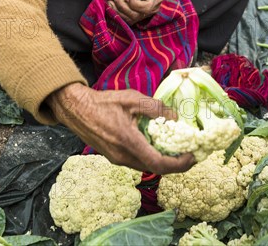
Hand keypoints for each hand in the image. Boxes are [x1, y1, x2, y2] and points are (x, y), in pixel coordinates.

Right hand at [47, 82, 194, 173]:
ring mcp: (116, 159)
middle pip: (154, 168)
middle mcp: (122, 156)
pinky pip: (136, 161)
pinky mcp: (112, 157)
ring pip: (145, 166)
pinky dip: (149, 155)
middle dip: (174, 163)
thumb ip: (155, 107)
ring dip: (161, 160)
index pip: (159, 164)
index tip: (192, 156)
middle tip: (188, 152)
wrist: (76, 109)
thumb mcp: (132, 98)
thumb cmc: (103, 102)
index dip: (179, 164)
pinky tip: (154, 143)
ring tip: (174, 147)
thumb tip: (175, 117)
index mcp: (128, 142)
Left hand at [108, 0, 164, 24]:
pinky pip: (129, 19)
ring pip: (131, 19)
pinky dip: (119, 14)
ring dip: (119, 12)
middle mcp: (152, 9)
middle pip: (137, 15)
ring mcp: (146, 14)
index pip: (146, 8)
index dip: (134, 4)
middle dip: (123, 7)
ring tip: (111, 2)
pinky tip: (112, 6)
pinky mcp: (139, 15)